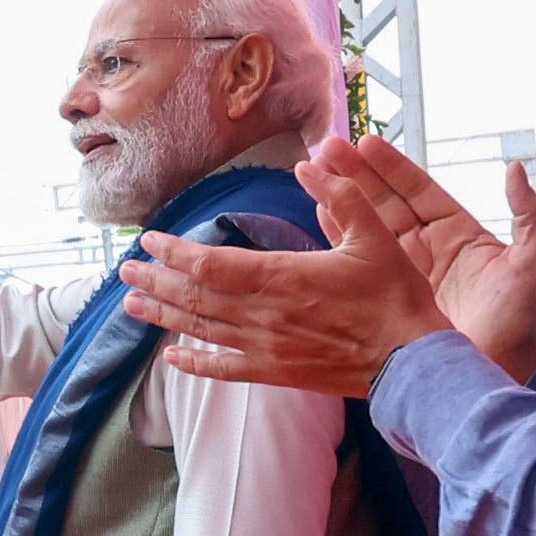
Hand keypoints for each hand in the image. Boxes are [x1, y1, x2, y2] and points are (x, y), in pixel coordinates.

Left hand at [113, 142, 458, 395]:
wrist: (411, 363)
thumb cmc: (395, 298)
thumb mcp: (376, 237)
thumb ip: (342, 196)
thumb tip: (310, 163)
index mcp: (280, 277)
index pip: (209, 263)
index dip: (174, 252)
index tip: (148, 241)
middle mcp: (262, 314)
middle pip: (194, 295)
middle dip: (155, 281)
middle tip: (124, 271)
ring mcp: (264, 347)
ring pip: (200, 329)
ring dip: (163, 315)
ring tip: (131, 304)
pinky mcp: (275, 373)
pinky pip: (223, 368)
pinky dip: (193, 363)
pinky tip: (170, 358)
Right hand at [296, 138, 535, 379]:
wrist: (486, 374)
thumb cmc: (516, 324)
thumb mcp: (532, 265)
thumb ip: (529, 216)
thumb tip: (515, 169)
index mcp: (458, 233)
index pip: (419, 190)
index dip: (391, 166)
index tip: (366, 142)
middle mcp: (426, 247)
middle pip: (384, 199)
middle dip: (356, 172)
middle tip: (326, 147)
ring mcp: (402, 271)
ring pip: (366, 224)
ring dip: (340, 198)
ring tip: (312, 172)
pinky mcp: (384, 295)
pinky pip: (357, 258)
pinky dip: (337, 235)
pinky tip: (317, 212)